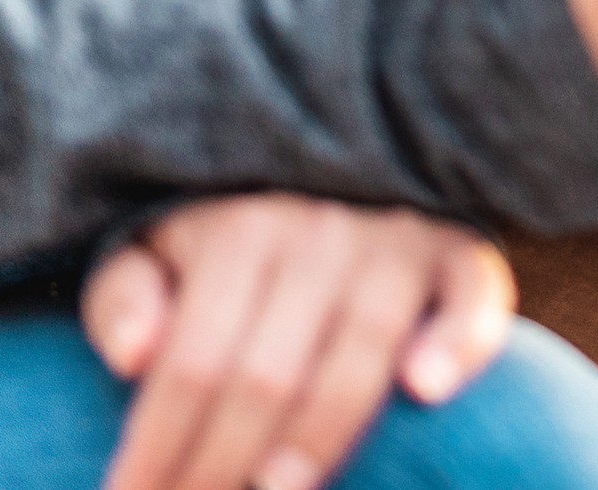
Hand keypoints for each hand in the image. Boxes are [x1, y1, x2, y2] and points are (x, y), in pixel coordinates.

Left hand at [85, 194, 512, 489]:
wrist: (346, 140)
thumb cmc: (236, 225)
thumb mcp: (157, 240)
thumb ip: (123, 295)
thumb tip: (130, 360)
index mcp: (238, 230)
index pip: (191, 364)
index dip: (157, 448)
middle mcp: (321, 229)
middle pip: (267, 373)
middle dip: (222, 466)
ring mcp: (399, 239)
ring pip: (360, 351)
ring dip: (319, 435)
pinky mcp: (463, 250)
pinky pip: (474, 296)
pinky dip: (460, 341)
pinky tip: (426, 390)